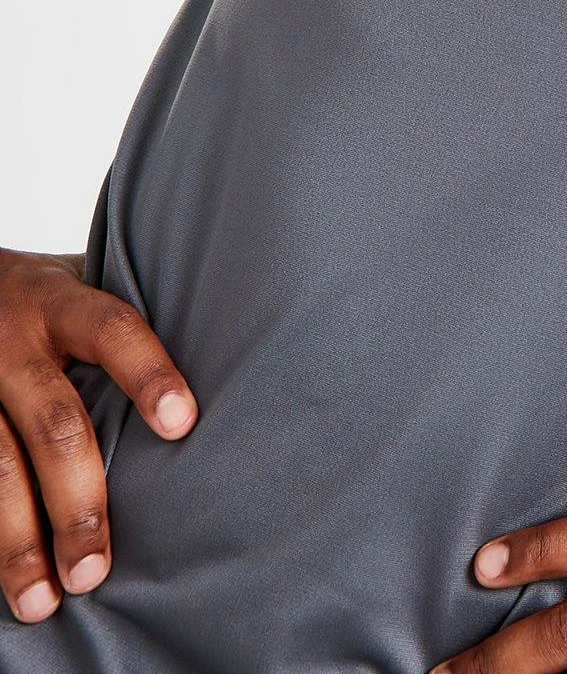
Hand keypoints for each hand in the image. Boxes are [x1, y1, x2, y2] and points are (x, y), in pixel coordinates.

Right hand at [0, 247, 198, 624]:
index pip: (113, 330)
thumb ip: (125, 323)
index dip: (149, 373)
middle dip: (79, 501)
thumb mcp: (81, 285)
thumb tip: (227, 357)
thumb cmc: (43, 298)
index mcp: (61, 302)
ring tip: (47, 598)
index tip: (183, 425)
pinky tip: (10, 582)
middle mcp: (13, 343)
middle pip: (55, 424)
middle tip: (98, 567)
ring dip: (20, 543)